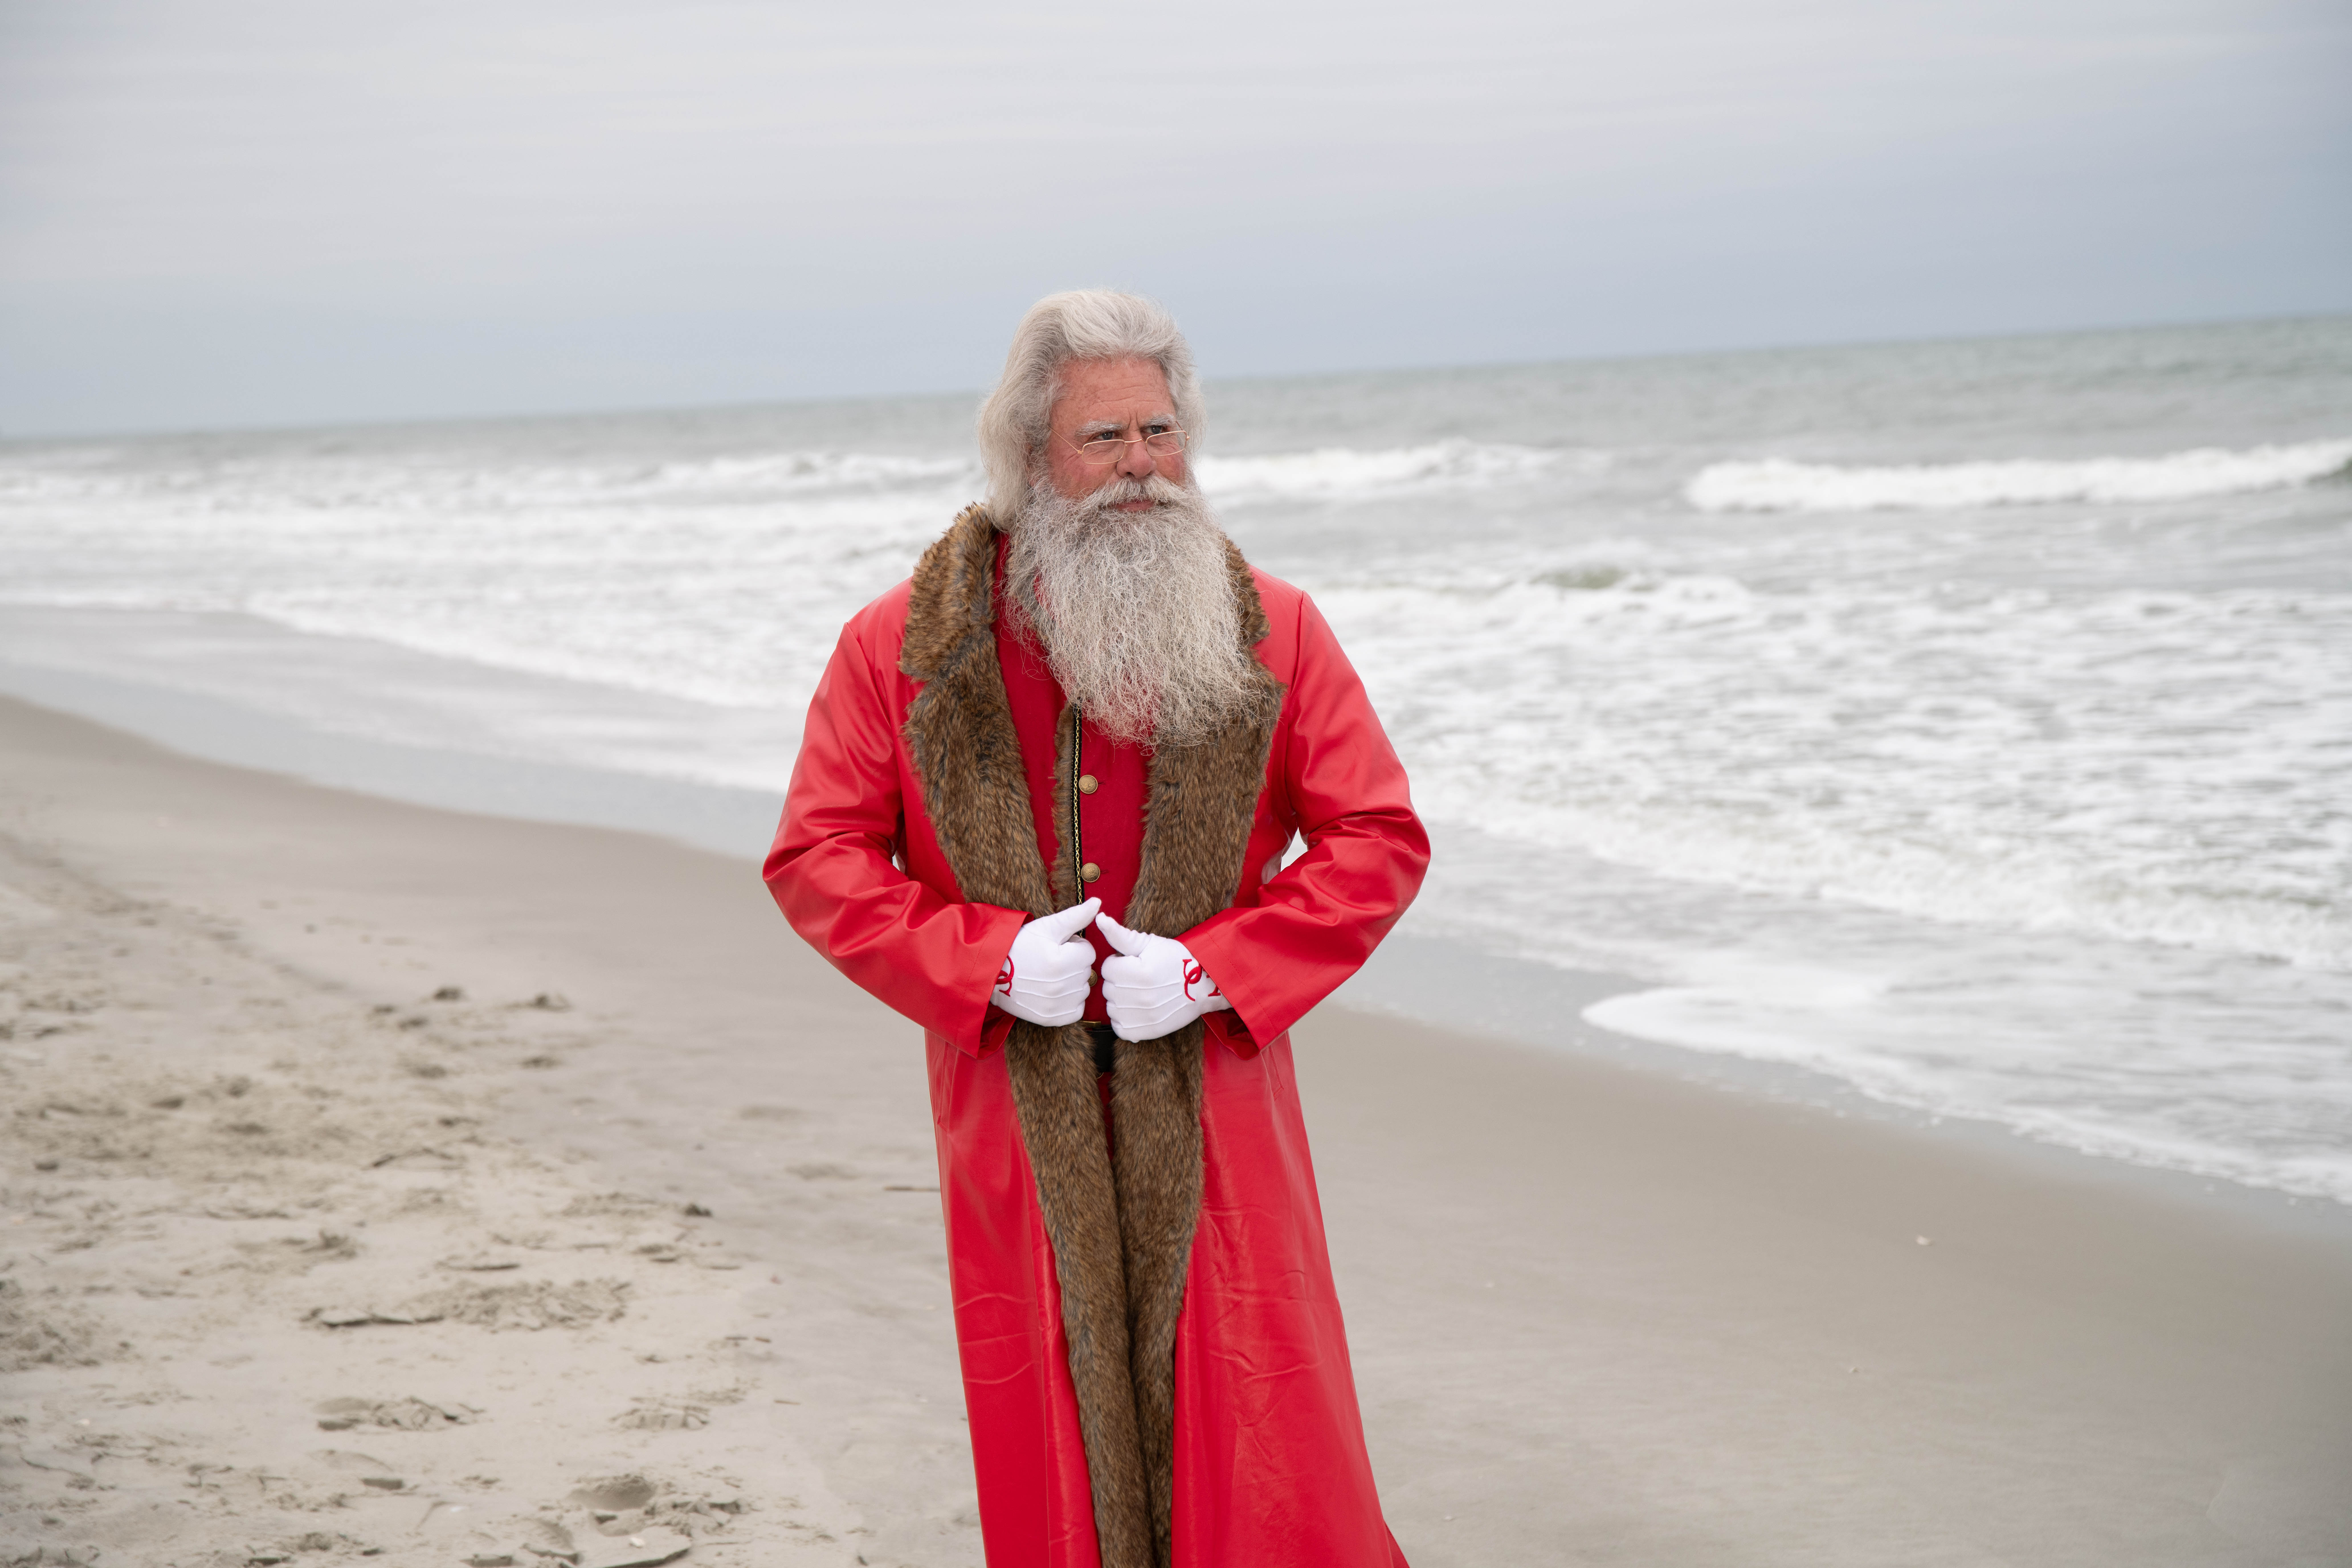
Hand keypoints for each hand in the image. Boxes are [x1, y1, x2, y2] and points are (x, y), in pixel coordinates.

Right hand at [990, 898, 1100, 1027]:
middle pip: (1086, 971)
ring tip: (1049, 975)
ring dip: (1072, 982)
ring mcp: (1056, 1005)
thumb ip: (1076, 916)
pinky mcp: (1051, 1019)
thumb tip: (1098, 902)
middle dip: (1073, 963)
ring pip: (1083, 990)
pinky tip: (1053, 992)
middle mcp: (1060, 986)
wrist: (993, 972)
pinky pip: (1076, 1010)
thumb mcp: (1046, 926)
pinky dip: (1069, 1001)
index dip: (1073, 946)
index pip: (1089, 952)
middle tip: (1050, 960)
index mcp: (1061, 961)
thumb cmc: (1019, 945)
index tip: (1056, 947)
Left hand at [1094, 912, 1231, 1041]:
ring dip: (1120, 1000)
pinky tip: (1137, 1009)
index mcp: (1139, 972)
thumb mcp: (1149, 943)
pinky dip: (1124, 1019)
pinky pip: (1120, 1028)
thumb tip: (1099, 918)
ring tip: (1138, 992)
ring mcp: (1143, 1016)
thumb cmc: (1176, 960)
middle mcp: (1140, 997)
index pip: (1107, 967)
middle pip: (1108, 988)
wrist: (1203, 985)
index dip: (1120, 961)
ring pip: (1112, 1008)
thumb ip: (1119, 934)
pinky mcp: (1146, 1032)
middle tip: (1138, 977)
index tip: (1135, 962)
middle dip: (1119, 980)